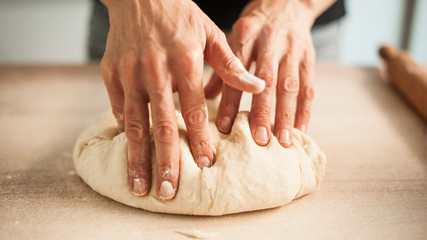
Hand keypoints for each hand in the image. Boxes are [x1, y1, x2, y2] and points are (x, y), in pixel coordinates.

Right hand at [100, 0, 264, 199]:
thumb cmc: (179, 14)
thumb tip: (258, 87)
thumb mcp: (210, 33)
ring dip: (137, 158)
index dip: (199, 140)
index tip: (205, 165)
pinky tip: (131, 151)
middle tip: (168, 191)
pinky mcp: (110, 74)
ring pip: (134, 124)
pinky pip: (118, 108)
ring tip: (139, 185)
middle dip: (165, 162)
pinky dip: (126, 130)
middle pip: (160, 126)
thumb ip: (232, 65)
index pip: (193, 111)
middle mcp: (153, 71)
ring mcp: (128, 74)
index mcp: (183, 61)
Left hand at [205, 0, 331, 146]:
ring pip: (290, 85)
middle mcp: (271, 42)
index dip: (231, 99)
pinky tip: (300, 131)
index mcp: (246, 35)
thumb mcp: (234, 36)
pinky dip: (305, 110)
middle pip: (266, 80)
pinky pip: (309, 86)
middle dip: (262, 111)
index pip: (236, 70)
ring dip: (286, 115)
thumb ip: (221, 66)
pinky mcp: (309, 57)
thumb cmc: (255, 26)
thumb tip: (205, 98)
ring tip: (282, 141)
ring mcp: (293, 49)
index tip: (224, 126)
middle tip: (258, 139)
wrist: (287, 2)